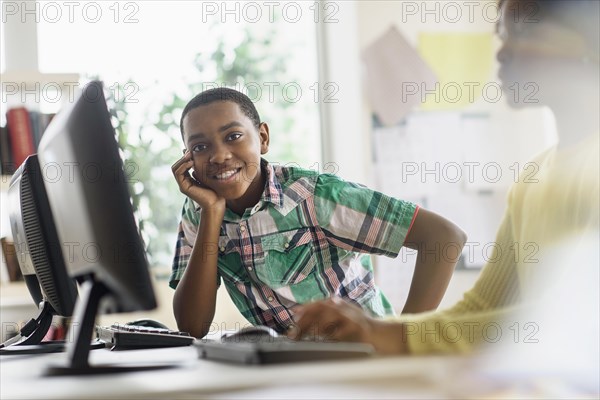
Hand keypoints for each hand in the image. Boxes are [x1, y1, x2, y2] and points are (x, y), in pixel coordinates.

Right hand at [171, 151, 225, 212]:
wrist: (217, 201)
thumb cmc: (215, 188)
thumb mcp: (207, 173)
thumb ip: (201, 167)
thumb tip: (197, 156)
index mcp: (189, 179)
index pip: (181, 165)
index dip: (185, 157)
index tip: (191, 150)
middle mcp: (184, 182)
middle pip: (176, 166)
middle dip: (182, 157)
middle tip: (190, 151)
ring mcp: (183, 185)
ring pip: (175, 169)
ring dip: (182, 160)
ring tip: (190, 155)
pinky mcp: (184, 188)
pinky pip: (178, 174)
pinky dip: (183, 166)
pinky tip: (191, 163)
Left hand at [287, 297, 405, 353]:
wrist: (380, 334)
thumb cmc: (357, 328)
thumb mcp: (340, 318)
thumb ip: (323, 316)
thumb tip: (300, 317)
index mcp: (337, 304)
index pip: (317, 304)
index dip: (304, 311)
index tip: (293, 319)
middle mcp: (343, 307)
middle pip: (319, 310)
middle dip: (305, 322)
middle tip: (294, 334)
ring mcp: (351, 316)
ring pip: (328, 318)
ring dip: (314, 328)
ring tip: (305, 338)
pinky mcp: (357, 327)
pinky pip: (340, 332)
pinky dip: (330, 337)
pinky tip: (323, 342)